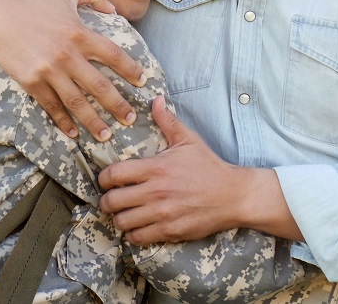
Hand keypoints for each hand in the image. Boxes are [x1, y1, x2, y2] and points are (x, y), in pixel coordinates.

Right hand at [0, 0, 144, 139]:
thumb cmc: (32, 4)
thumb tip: (113, 9)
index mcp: (80, 33)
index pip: (114, 55)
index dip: (131, 70)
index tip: (142, 83)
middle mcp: (68, 55)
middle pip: (99, 86)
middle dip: (118, 105)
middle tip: (130, 118)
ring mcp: (49, 71)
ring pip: (77, 102)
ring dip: (94, 121)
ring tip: (106, 135)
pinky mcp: (32, 83)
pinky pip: (52, 106)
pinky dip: (64, 121)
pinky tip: (73, 133)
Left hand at [99, 97, 302, 243]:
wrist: (234, 196)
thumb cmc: (209, 167)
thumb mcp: (189, 141)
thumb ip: (168, 122)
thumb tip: (155, 100)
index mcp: (156, 168)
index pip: (114, 174)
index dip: (103, 179)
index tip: (106, 181)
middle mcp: (155, 192)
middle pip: (112, 201)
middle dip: (106, 201)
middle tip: (111, 199)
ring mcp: (162, 214)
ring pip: (122, 222)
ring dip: (119, 219)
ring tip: (124, 214)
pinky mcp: (170, 231)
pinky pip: (139, 238)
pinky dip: (133, 234)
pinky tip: (137, 227)